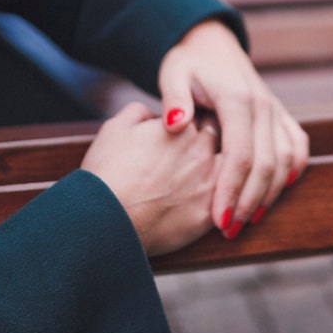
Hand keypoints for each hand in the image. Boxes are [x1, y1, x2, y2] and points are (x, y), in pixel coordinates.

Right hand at [80, 102, 219, 256]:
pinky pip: (226, 204)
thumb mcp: (115, 128)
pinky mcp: (207, 216)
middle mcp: (201, 152)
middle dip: (215, 144)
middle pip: (222, 141)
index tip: (191, 129)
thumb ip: (138, 112)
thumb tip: (151, 114)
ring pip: (229, 172)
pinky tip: (214, 204)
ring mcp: (208, 184)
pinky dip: (223, 202)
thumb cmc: (106, 173)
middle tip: (200, 153)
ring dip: (223, 173)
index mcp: (181, 127)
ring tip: (206, 181)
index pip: (204, 115)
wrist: (103, 219)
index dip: (197, 121)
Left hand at [157, 19, 309, 238]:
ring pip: (285, 160)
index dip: (231, 191)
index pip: (240, 155)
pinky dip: (292, 170)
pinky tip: (279, 191)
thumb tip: (176, 124)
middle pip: (266, 164)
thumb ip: (173, 97)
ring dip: (270, 194)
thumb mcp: (172, 73)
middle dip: (249, 202)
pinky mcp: (280, 115)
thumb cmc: (187, 63)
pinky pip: (296, 146)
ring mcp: (275, 111)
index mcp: (237, 99)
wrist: (212, 43)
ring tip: (247, 220)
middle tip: (229, 231)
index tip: (217, 221)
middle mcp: (263, 106)